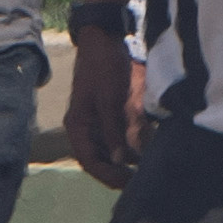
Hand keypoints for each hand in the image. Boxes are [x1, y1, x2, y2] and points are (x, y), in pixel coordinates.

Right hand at [65, 37, 144, 188]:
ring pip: (108, 150)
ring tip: (146, 166)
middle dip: (117, 172)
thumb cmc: (104, 67)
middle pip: (98, 159)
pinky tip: (145, 147)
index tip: (128, 182)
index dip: (107, 175)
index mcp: (77, 126)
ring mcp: (94, 121)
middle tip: (139, 180)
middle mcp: (83, 128)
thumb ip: (115, 129)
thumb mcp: (111, 99)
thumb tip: (121, 160)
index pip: (89, 161)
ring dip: (125, 160)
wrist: (104, 40)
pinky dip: (128, 145)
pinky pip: (116, 137)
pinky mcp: (106, 114)